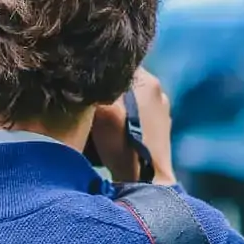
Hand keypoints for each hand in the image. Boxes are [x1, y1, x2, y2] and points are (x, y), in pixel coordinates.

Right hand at [91, 68, 175, 184]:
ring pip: (131, 97)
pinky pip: (138, 112)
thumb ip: (94, 87)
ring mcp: (162, 109)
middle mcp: (158, 90)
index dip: (97, 69)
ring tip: (98, 117)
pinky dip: (125, 116)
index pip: (117, 61)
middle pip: (124, 79)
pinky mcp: (161, 126)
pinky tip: (115, 130)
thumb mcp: (101, 111)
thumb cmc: (123, 145)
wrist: (146, 182)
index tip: (81, 81)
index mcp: (146, 80)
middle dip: (106, 87)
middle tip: (86, 100)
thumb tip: (84, 72)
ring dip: (115, 103)